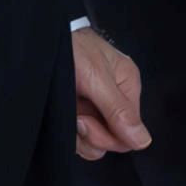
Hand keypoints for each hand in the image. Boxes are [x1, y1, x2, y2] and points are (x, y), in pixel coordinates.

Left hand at [71, 26, 149, 161]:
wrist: (42, 42)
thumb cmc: (73, 49)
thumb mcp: (97, 79)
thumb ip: (119, 111)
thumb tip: (144, 141)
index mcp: (127, 87)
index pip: (130, 131)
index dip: (109, 136)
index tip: (87, 122)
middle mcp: (114, 100)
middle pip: (112, 139)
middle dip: (92, 134)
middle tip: (77, 117)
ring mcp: (94, 108)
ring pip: (94, 143)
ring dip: (78, 135)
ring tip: (68, 112)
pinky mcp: (76, 112)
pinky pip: (78, 138)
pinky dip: (69, 132)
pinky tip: (62, 116)